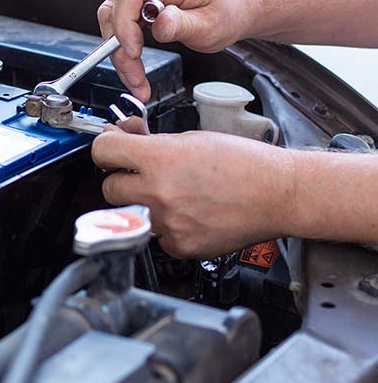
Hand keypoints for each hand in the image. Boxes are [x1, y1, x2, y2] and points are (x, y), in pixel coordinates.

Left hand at [91, 128, 297, 257]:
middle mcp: (159, 192)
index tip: (111, 151)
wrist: (279, 194)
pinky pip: (156, 236)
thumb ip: (152, 142)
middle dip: (121, 179)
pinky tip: (188, 214)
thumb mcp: (192, 138)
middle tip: (141, 175)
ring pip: (131, 214)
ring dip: (143, 204)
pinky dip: (166, 227)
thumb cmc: (244, 163)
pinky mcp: (180, 246)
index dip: (105, 149)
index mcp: (160, 159)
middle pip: (109, 188)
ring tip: (173, 195)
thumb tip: (124, 136)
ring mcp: (168, 223)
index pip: (103, 152)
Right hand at [97, 0, 260, 101]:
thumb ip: (183, 24)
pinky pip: (123, 30)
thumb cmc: (227, 12)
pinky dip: (125, 53)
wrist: (235, 8)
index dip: (124, 24)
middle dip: (118, 49)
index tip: (134, 52)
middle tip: (135, 78)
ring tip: (136, 81)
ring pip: (114, 23)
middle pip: (114, 11)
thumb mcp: (211, 24)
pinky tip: (136, 71)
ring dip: (119, 55)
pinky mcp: (142, 9)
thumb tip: (159, 22)